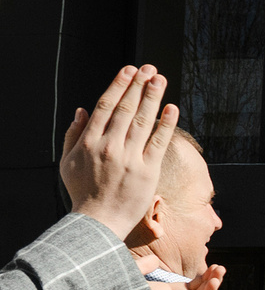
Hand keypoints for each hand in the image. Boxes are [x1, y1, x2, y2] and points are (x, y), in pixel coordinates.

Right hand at [62, 67, 181, 238]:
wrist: (98, 221)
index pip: (106, 106)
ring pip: (143, 121)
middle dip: (138, 85)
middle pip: (127, 109)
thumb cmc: (83, 192)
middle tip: (149, 69)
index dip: (119, 86)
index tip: (129, 71)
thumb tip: (81, 110)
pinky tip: (172, 108)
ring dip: (153, 97)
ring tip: (160, 79)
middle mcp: (109, 146)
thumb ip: (73, 135)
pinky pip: (159, 142)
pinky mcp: (148, 170)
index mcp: (88, 141)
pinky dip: (166, 124)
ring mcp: (129, 158)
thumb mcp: (68, 162)